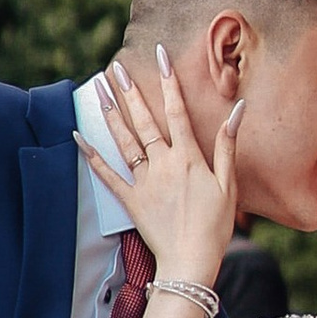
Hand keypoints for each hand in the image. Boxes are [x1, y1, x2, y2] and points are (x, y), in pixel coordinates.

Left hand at [82, 54, 239, 285]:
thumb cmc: (215, 226)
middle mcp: (163, 164)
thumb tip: (238, 110)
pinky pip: (106, 174)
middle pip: (145, 120)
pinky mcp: (130, 199)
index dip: (168, 81)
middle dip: (131, 90)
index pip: (177, 111)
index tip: (160, 56)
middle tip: (117, 66)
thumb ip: (229, 145)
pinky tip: (78, 135)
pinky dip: (91, 154)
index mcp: (189, 158)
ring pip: (124, 140)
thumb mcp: (229, 185)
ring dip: (111, 113)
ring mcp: (144, 181)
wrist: (190, 262)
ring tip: (100, 88)